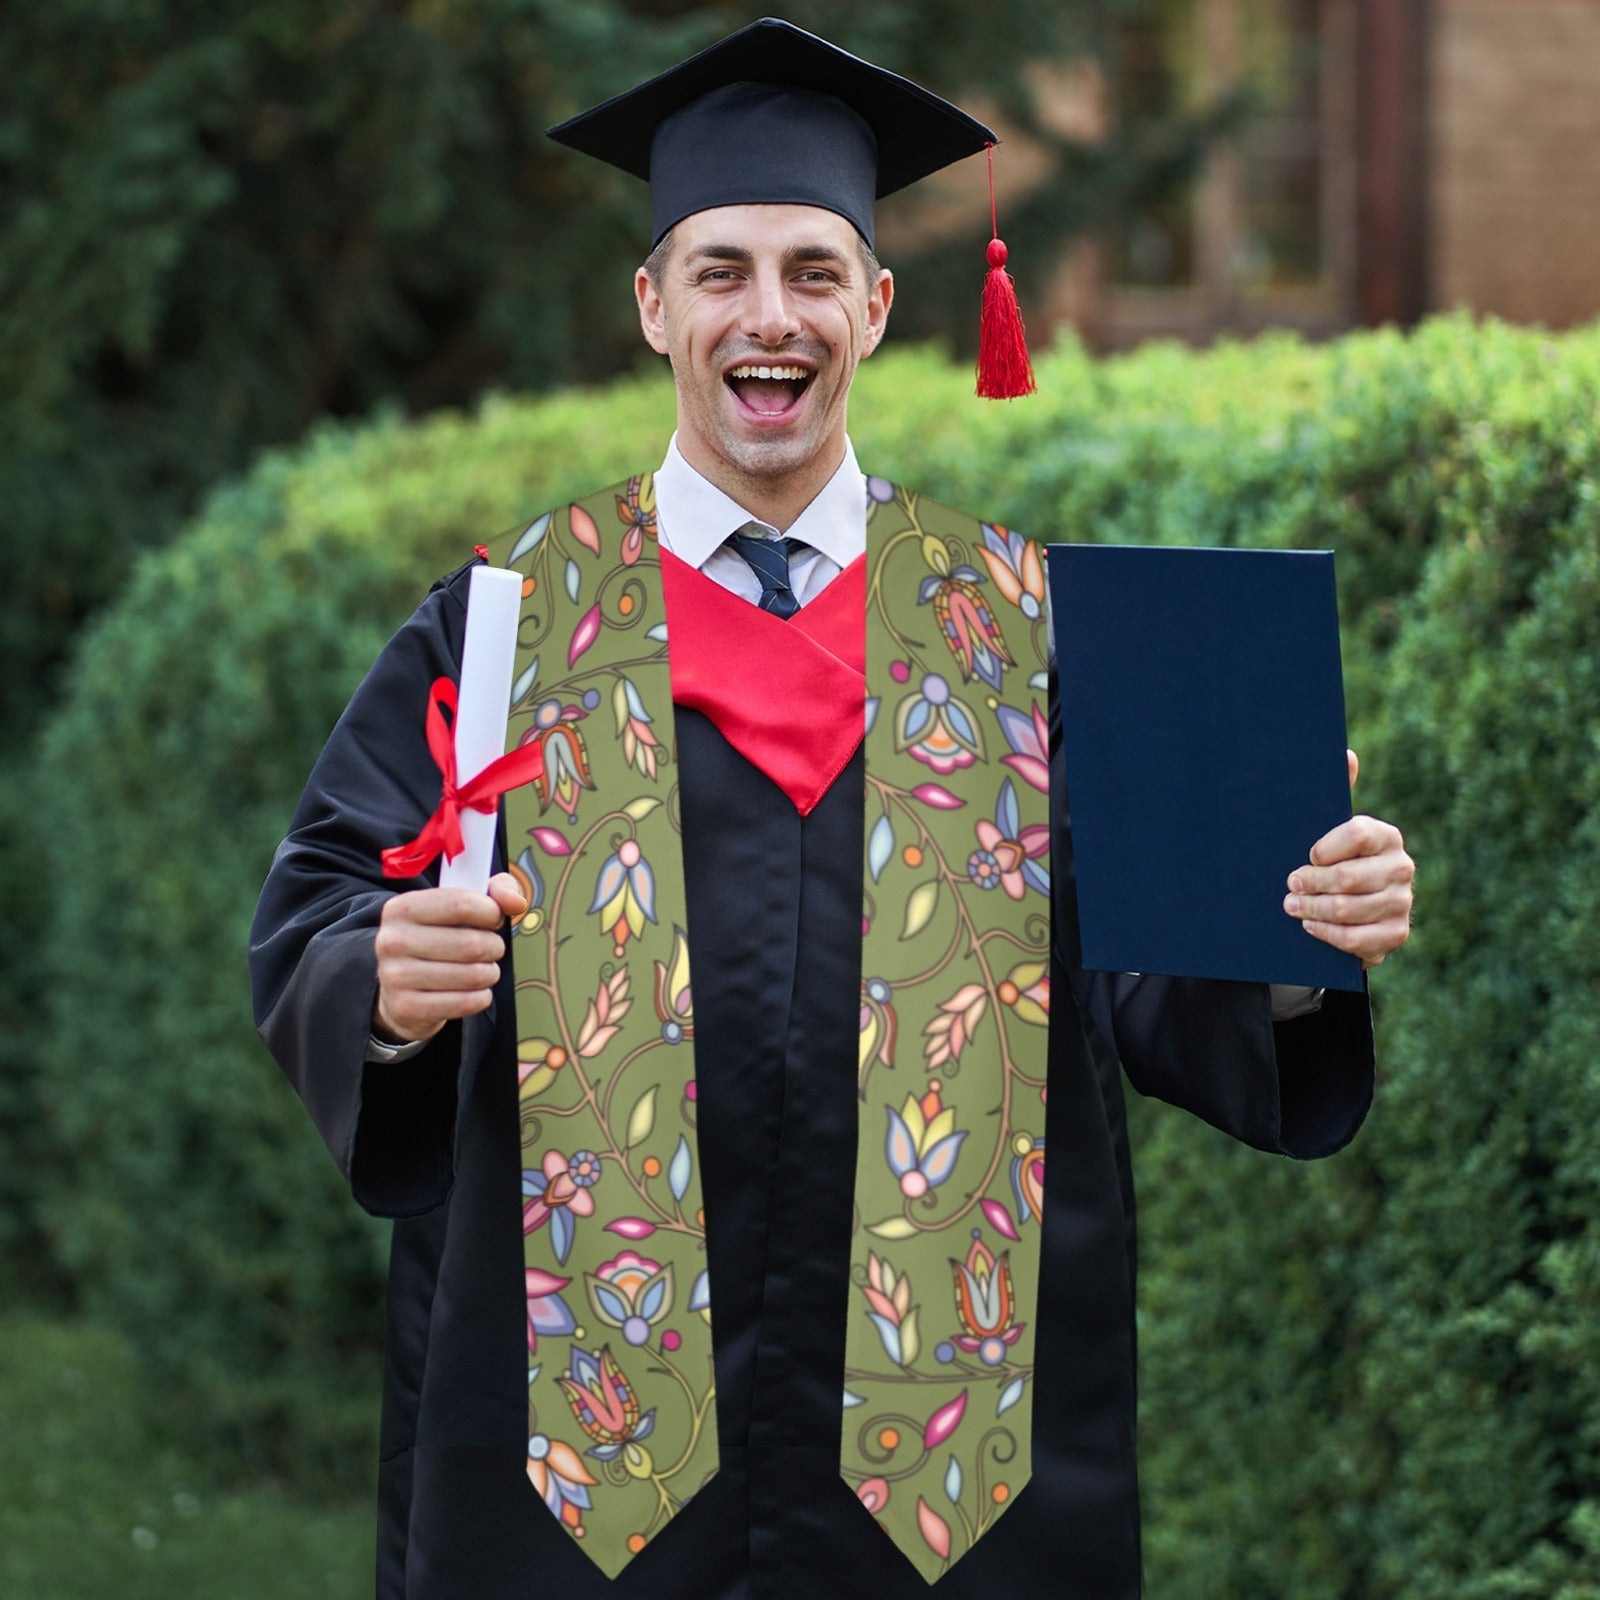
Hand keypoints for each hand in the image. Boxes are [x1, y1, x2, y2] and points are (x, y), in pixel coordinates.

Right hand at [372, 871, 529, 1043]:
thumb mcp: (462, 905)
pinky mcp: (406, 1008)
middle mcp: (392, 940)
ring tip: (483, 969)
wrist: (401, 987)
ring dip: (490, 973)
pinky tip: (474, 991)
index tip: (493, 919)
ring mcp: (395, 976)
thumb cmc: (439, 938)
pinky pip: (465, 1003)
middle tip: (490, 949)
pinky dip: (481, 997)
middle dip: (493, 947)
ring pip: (472, 975)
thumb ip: (495, 891)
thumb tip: (516, 902)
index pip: (461, 904)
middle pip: (471, 944)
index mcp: (403, 908)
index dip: (491, 913)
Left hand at [1283, 750, 1413, 967]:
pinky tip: (1310, 926)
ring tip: (1291, 906)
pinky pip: (1356, 939)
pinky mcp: (1395, 934)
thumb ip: (1336, 792)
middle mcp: (1401, 867)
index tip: (1306, 855)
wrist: (1350, 908)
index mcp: (1386, 836)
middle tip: (1289, 885)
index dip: (1325, 847)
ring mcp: (1401, 903)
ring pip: (1348, 909)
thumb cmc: (1332, 860)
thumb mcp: (1329, 828)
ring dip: (1312, 909)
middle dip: (1310, 883)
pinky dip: (1327, 934)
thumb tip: (1346, 754)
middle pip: (1348, 877)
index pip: (1356, 833)